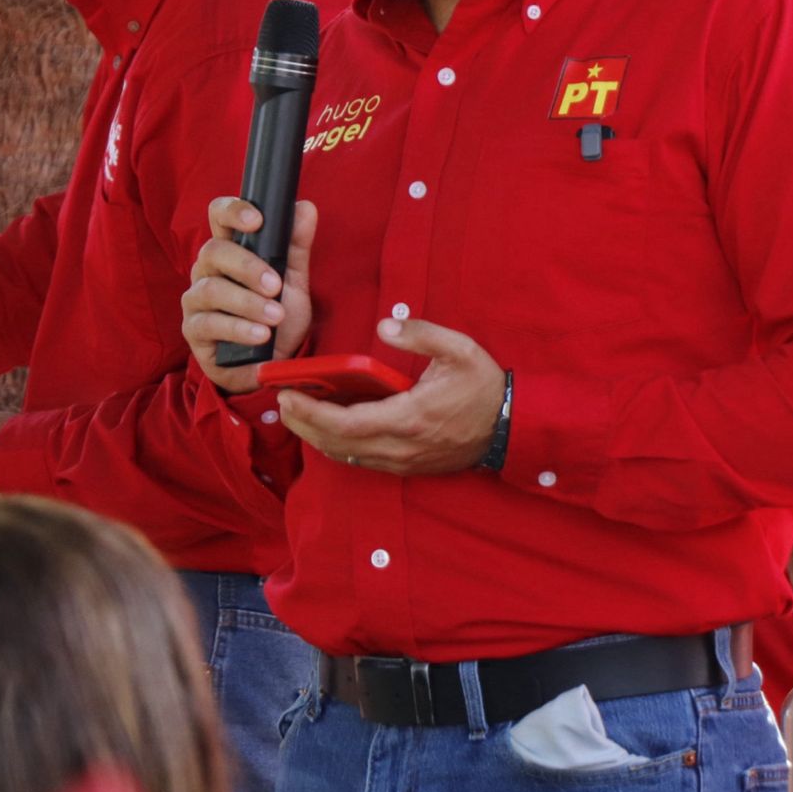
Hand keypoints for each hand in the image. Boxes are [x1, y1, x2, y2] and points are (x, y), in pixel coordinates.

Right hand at [182, 198, 315, 393]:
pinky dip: (239, 329)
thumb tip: (304, 208)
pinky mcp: (194, 330)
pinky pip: (210, 323)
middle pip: (213, 251)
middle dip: (247, 266)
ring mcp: (196, 299)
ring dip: (247, 302)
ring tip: (275, 316)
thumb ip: (296, 245)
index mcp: (230, 249)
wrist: (272, 364)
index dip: (233, 211)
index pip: (219, 216)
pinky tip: (261, 336)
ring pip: (212, 289)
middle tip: (276, 285)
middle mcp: (207, 270)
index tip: (258, 221)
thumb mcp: (294, 280)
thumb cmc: (278, 316)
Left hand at [275, 316, 504, 475]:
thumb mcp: (459, 349)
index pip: (344, 423)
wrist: (511, 426)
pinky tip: (328, 429)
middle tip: (281, 402)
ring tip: (298, 414)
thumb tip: (385, 325)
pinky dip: (339, 446)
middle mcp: (400, 446)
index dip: (310, 412)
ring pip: (347, 456)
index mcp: (408, 416)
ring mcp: (403, 460)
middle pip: (336, 444)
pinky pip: (363, 461)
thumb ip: (421, 334)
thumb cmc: (483, 386)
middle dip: (303, 424)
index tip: (287, 395)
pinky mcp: (407, 466)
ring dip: (317, 438)